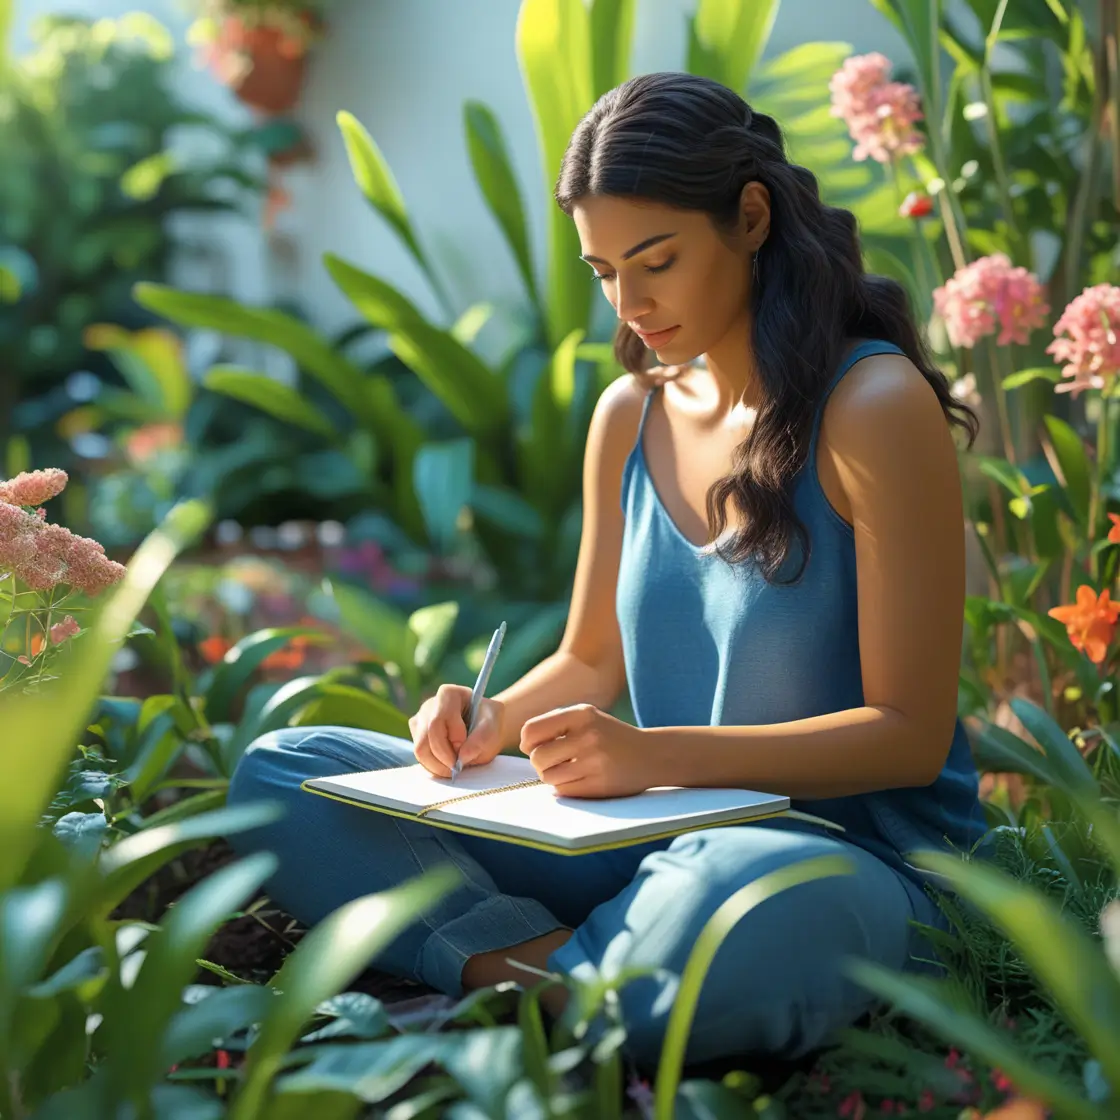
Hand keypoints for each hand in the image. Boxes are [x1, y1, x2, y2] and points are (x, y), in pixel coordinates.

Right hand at [409, 684, 506, 777]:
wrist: (483, 729)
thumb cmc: (487, 724)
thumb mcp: (492, 729)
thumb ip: (481, 739)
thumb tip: (462, 757)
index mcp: (449, 694)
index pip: (438, 721)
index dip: (451, 741)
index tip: (466, 750)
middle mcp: (430, 705)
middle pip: (425, 737)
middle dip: (443, 758)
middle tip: (458, 768)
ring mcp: (420, 720)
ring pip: (420, 749)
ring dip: (438, 765)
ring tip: (455, 768)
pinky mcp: (417, 736)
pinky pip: (420, 757)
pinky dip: (433, 766)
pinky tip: (447, 764)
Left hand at [519, 703, 648, 797]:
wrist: (652, 755)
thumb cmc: (610, 736)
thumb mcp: (587, 718)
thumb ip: (555, 724)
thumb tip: (523, 744)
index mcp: (581, 714)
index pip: (531, 730)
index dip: (527, 743)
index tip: (535, 747)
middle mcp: (588, 736)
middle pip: (537, 757)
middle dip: (539, 763)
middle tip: (555, 761)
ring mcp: (594, 762)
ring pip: (548, 777)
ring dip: (552, 776)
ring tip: (569, 770)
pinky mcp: (600, 785)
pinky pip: (563, 791)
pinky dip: (565, 788)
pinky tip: (580, 779)